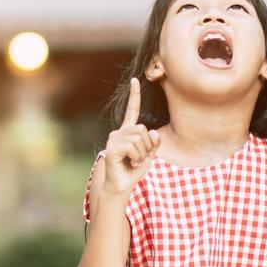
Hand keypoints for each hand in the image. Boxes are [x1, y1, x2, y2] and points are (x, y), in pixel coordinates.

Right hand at [103, 77, 160, 197]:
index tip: (135, 80)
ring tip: (133, 161)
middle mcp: (119, 132)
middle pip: (142, 129)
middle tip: (139, 158)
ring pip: (139, 138)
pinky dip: (136, 157)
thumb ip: (154, 143)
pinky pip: (132, 147)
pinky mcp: (111, 149)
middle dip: (147, 146)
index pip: (132, 110)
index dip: (134, 96)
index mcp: (127, 131)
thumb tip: (154, 132)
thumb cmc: (133, 170)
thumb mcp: (149, 155)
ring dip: (142, 153)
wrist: (121, 186)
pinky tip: (128, 162)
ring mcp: (113, 139)